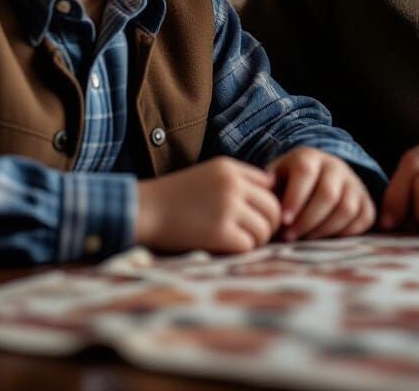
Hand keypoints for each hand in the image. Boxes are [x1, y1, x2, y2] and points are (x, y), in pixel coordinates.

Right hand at [135, 157, 281, 253]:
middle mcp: (232, 185)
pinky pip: (249, 245)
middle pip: (274, 207)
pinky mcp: (219, 233)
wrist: (144, 211)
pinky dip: (242, 250)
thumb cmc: (176, 197)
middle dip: (269, 224)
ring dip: (257, 240)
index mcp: (230, 168)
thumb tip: (271, 195)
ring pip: (265, 228)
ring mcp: (227, 208)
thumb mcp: (207, 174)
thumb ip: (237, 180)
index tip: (256, 215)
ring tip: (241, 242)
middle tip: (255, 235)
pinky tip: (228, 249)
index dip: (266, 202)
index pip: (269, 184)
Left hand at [267, 148, 374, 240]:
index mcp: (309, 157)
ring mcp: (354, 183)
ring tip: (305, 240)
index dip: (295, 198)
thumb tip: (262, 204)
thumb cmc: (287, 185)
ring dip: (324, 230)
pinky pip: (362, 219)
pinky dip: (345, 233)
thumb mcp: (274, 180)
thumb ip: (267, 191)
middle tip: (290, 238)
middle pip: (328, 194)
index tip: (284, 221)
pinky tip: (325, 240)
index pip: (305, 173)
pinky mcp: (366, 201)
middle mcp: (335, 166)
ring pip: (346, 208)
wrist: (316, 179)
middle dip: (307, 220)